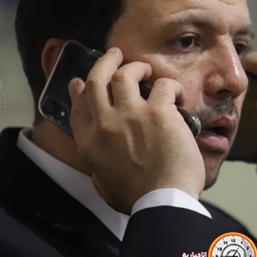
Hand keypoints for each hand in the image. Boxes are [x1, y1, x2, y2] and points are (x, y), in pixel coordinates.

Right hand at [68, 48, 204, 213]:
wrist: (162, 202)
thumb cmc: (138, 199)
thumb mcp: (104, 184)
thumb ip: (99, 167)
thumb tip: (100, 161)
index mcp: (90, 143)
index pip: (78, 105)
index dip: (79, 88)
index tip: (81, 81)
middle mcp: (105, 124)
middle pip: (96, 79)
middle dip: (105, 62)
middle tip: (114, 54)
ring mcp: (131, 115)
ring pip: (125, 74)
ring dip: (136, 67)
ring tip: (146, 69)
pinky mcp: (159, 113)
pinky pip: (163, 85)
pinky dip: (171, 86)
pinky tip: (178, 95)